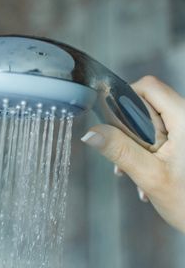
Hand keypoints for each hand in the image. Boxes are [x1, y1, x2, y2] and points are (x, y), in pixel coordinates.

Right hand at [81, 75, 184, 231]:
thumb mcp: (149, 176)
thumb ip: (120, 151)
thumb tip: (91, 133)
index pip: (148, 87)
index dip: (124, 101)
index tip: (111, 128)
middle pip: (148, 107)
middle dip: (130, 134)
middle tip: (127, 163)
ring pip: (152, 126)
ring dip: (137, 150)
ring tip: (138, 178)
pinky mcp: (184, 145)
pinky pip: (161, 139)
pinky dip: (149, 157)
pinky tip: (147, 180)